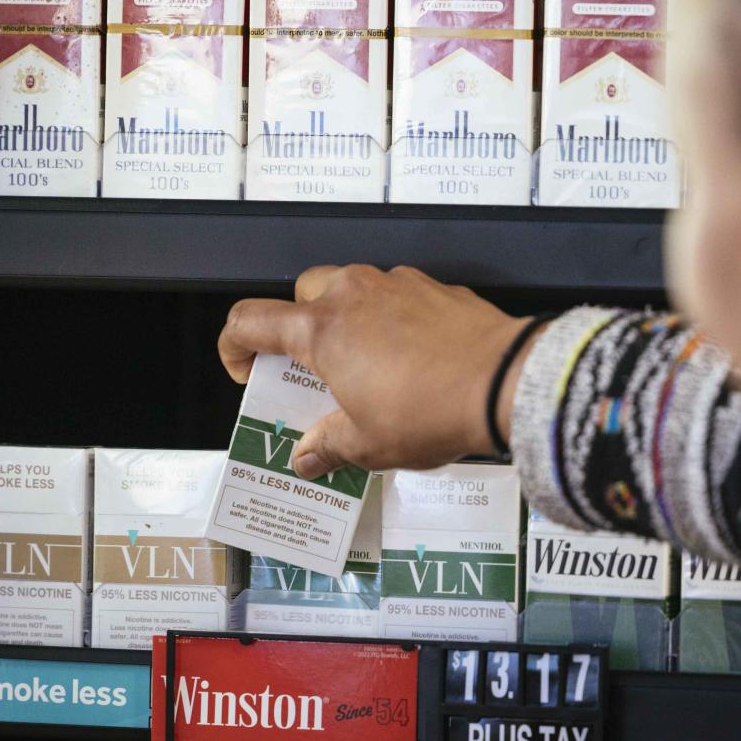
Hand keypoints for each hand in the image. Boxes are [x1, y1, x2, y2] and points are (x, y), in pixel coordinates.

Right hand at [218, 265, 539, 478]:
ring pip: (351, 290)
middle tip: (313, 373)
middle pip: (300, 295)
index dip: (235, 346)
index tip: (246, 370)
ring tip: (367, 370)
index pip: (250, 320)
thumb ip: (328, 445)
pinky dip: (391, 321)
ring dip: (347, 322)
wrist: (505, 383)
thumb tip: (308, 457)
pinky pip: (396, 296)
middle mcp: (353, 294)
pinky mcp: (434, 287)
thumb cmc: (434, 409)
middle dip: (296, 329)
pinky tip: (410, 360)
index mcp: (321, 330)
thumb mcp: (368, 444)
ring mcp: (395, 284)